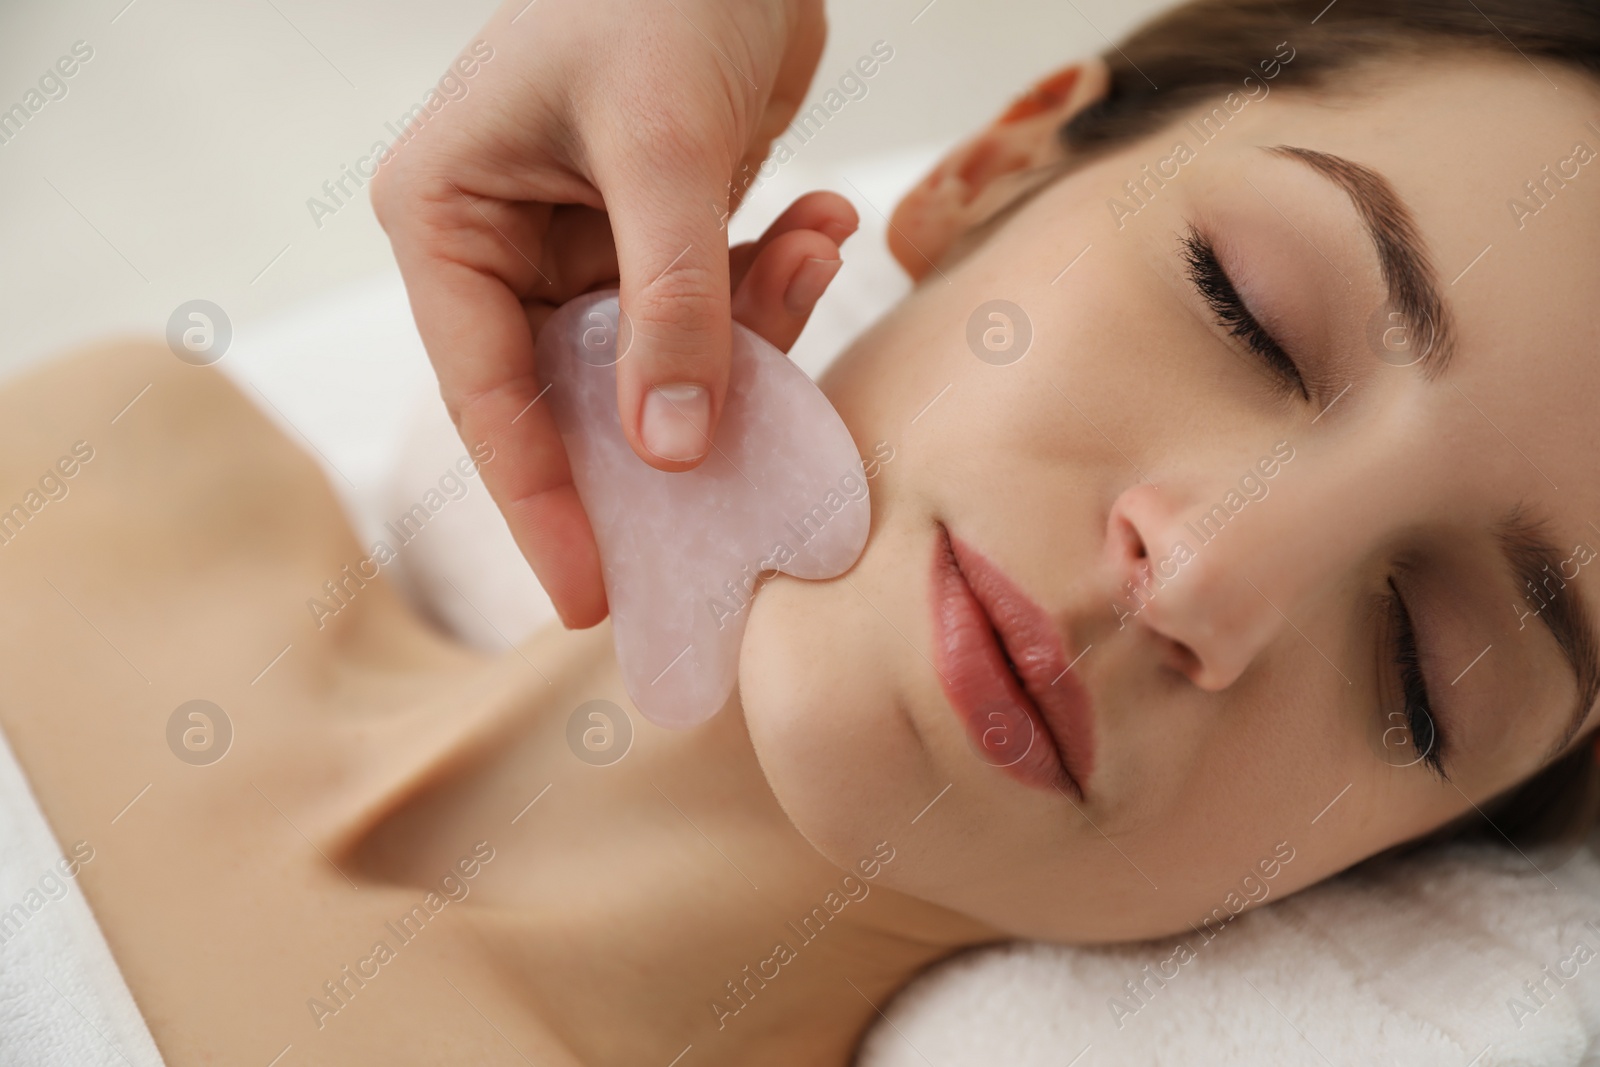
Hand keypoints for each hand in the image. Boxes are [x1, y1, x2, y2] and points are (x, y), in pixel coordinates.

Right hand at [372, 0, 832, 628]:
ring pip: (663, 362)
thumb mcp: (663, 149)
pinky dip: (772, 283)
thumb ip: (673, 305)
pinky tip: (817, 216)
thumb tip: (672, 454)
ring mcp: (583, 242)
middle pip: (577, 396)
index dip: (545, 504)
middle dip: (673, 432)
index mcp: (450, 218)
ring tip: (805, 245)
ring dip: (752, 331)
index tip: (594, 595)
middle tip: (742, 503)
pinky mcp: (657, 234)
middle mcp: (503, 241)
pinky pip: (713, 309)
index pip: (490, 396)